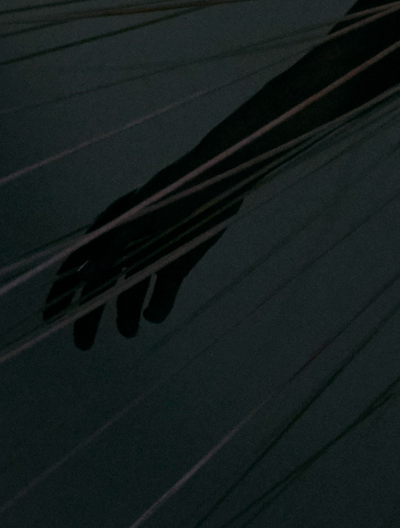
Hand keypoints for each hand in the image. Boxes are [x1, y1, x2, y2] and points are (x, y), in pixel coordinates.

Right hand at [45, 170, 241, 349]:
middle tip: (84, 346)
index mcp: (109, 231)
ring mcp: (151, 255)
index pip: (76, 265)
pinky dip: (158, 305)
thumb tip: (83, 276)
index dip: (62, 292)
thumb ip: (111, 247)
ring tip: (130, 334)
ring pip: (130, 291)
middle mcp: (126, 246)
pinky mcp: (176, 262)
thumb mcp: (140, 217)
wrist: (220, 181)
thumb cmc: (175, 191)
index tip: (51, 318)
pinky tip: (154, 316)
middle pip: (100, 285)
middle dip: (90, 315)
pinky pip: (162, 290)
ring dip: (126, 314)